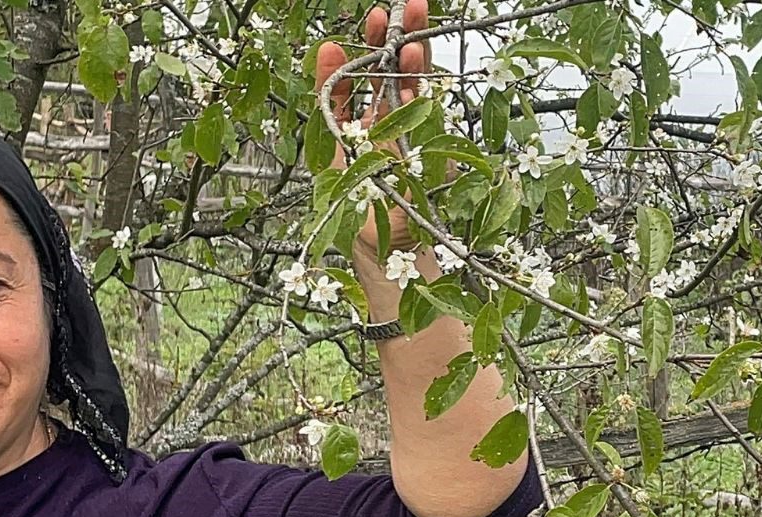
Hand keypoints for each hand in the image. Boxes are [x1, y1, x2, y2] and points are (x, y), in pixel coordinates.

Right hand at [314, 0, 432, 256]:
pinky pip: (330, 104)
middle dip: (396, 37)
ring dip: (365, 49)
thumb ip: (429, 130)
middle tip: (401, 8)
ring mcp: (360, 127)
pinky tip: (329, 51)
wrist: (389, 247)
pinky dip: (328, 78)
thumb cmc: (416, 211)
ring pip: (361, 80)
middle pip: (391, 70)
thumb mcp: (433, 165)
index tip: (421, 25)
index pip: (419, 77)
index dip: (419, 50)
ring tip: (373, 19)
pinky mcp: (334, 141)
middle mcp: (389, 119)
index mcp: (417, 123)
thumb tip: (427, 90)